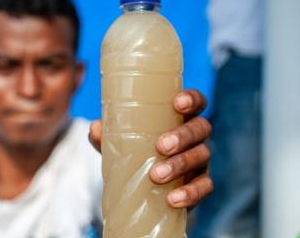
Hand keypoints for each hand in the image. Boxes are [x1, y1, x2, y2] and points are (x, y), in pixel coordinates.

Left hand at [88, 89, 212, 208]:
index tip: (178, 103)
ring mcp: (201, 161)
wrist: (142, 191)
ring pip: (201, 157)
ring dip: (180, 165)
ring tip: (156, 175)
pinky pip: (204, 187)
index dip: (192, 99)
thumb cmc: (135, 155)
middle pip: (201, 128)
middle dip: (182, 135)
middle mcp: (196, 137)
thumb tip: (95, 128)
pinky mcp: (201, 185)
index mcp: (181, 118)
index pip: (196, 102)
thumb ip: (107, 135)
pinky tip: (172, 199)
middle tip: (161, 146)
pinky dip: (190, 193)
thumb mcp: (120, 144)